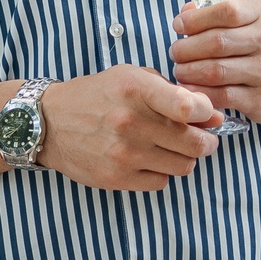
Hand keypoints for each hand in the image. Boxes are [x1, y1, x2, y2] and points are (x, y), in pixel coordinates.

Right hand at [32, 65, 221, 191]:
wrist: (46, 122)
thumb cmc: (95, 96)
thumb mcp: (129, 77)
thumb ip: (173, 92)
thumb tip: (214, 117)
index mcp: (134, 89)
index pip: (190, 108)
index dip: (206, 114)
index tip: (203, 115)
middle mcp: (129, 121)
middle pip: (196, 143)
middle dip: (204, 141)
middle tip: (196, 138)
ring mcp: (123, 152)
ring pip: (184, 165)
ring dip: (182, 158)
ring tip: (167, 148)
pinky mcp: (116, 177)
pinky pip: (162, 181)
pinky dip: (160, 172)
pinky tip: (146, 160)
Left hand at [172, 0, 260, 125]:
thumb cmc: (260, 45)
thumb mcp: (245, 20)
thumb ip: (212, 13)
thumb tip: (184, 13)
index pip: (227, 12)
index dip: (195, 20)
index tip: (179, 26)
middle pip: (216, 43)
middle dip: (185, 49)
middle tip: (176, 53)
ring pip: (214, 71)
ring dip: (187, 71)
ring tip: (181, 70)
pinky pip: (220, 96)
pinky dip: (198, 92)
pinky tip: (190, 88)